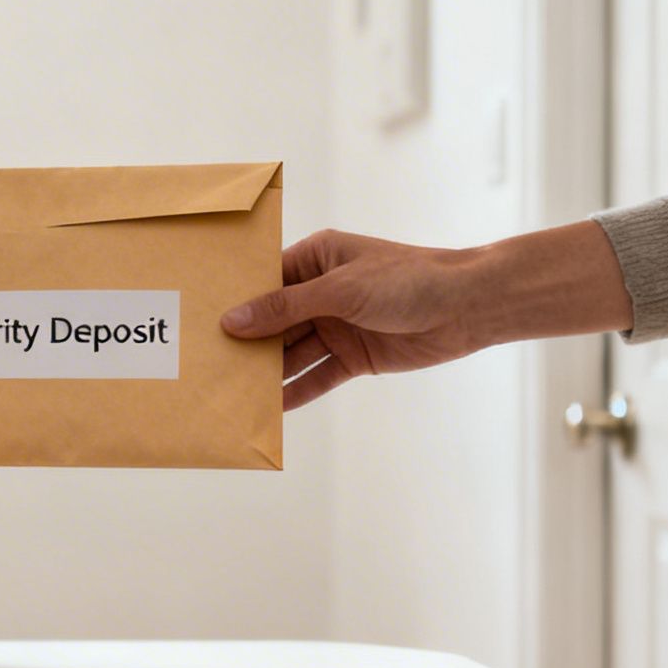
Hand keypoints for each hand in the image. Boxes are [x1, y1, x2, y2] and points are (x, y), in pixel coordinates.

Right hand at [221, 223, 631, 410]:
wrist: (469, 307)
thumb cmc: (409, 280)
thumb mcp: (341, 291)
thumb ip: (285, 308)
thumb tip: (233, 321)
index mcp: (315, 258)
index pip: (263, 279)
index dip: (233, 300)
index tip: (198, 318)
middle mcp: (321, 291)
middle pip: (272, 320)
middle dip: (244, 341)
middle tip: (203, 362)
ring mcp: (337, 325)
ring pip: (291, 352)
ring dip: (266, 371)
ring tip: (228, 392)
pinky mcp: (354, 357)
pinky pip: (316, 376)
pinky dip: (294, 392)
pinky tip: (269, 409)